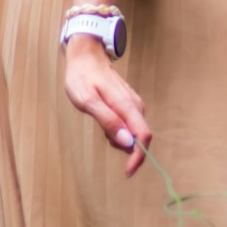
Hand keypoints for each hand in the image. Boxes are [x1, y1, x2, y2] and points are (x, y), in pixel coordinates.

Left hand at [63, 35, 151, 178]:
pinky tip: (104, 119)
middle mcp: (135, 105)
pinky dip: (118, 129)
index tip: (127, 172)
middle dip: (125, 147)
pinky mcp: (128, 102)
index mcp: (127, 105)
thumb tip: (127, 143)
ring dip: (120, 138)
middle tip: (103, 136)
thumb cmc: (83, 77)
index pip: (143, 136)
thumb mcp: (88, 101)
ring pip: (134, 131)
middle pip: (140, 137)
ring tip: (100, 123)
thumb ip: (108, 121)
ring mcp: (133, 103)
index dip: (139, 157)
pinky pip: (129, 124)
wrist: (86, 55)